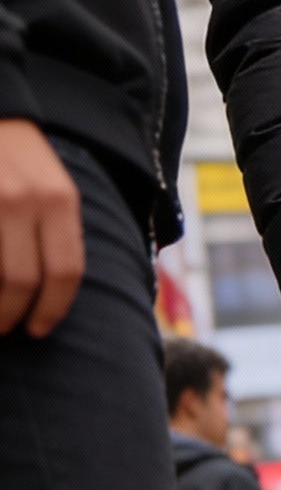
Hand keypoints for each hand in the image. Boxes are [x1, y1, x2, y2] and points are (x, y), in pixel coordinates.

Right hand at [0, 118, 84, 336]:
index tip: (38, 329)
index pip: (64, 271)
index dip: (51, 309)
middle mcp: (25, 200)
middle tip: (6, 328)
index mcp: (60, 200)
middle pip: (23, 280)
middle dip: (13, 315)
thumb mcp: (55, 187)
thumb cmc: (22, 160)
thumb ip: (62, 231)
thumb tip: (61, 292)